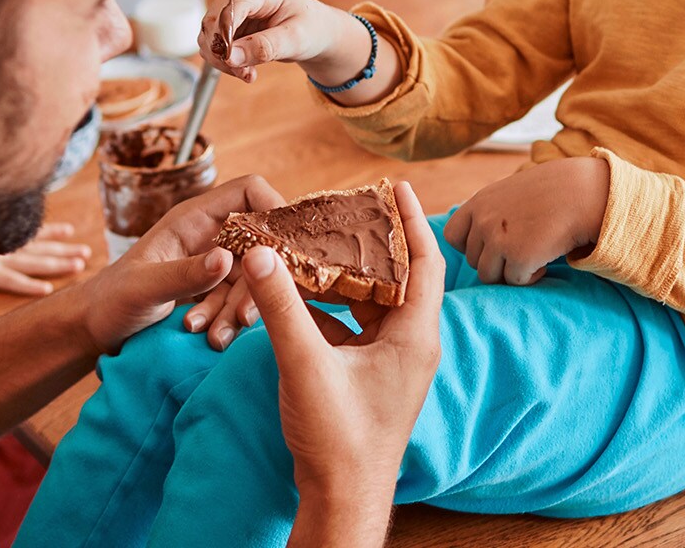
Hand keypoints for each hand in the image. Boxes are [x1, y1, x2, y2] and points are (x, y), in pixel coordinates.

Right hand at [0, 223, 92, 296]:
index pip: (28, 232)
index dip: (50, 232)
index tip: (69, 230)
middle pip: (38, 246)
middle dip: (64, 249)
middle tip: (87, 251)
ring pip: (33, 261)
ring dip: (57, 263)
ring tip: (80, 265)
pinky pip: (11, 282)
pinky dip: (29, 286)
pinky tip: (47, 291)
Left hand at [76, 175, 287, 353]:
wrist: (95, 328)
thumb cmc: (111, 300)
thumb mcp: (144, 288)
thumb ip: (184, 275)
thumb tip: (226, 260)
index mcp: (193, 217)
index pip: (249, 192)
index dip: (273, 210)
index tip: (284, 250)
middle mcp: (209, 234)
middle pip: (259, 243)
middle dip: (257, 282)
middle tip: (244, 317)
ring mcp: (212, 262)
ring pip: (252, 278)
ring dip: (240, 309)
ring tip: (215, 336)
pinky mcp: (212, 290)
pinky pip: (238, 301)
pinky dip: (229, 321)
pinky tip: (210, 338)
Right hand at [196, 0, 362, 85]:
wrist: (315, 32)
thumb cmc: (311, 28)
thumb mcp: (295, 39)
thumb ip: (264, 47)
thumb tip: (230, 56)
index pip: (229, 9)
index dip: (223, 35)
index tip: (230, 60)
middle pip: (212, 24)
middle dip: (223, 54)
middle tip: (244, 74)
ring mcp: (231, 8)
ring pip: (209, 37)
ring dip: (223, 61)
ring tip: (249, 74)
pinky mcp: (227, 24)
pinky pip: (214, 46)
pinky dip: (225, 62)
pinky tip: (246, 69)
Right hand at [243, 180, 442, 511]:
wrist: (341, 498)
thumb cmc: (338, 439)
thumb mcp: (305, 364)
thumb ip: (281, 306)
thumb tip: (259, 253)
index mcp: (414, 337)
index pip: (424, 262)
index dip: (412, 220)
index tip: (397, 185)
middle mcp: (410, 345)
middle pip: (397, 276)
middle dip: (369, 242)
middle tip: (341, 209)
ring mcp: (390, 362)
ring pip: (372, 302)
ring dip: (346, 275)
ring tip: (314, 244)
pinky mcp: (368, 377)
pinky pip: (353, 327)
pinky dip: (330, 307)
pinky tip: (297, 294)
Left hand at [443, 157, 608, 284]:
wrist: (583, 193)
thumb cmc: (552, 193)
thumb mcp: (510, 193)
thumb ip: (489, 212)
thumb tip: (477, 241)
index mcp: (478, 203)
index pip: (453, 237)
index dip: (471, 246)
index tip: (494, 245)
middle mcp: (483, 220)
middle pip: (474, 261)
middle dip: (496, 261)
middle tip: (523, 250)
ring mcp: (498, 239)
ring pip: (489, 276)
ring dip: (510, 272)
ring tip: (533, 255)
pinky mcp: (518, 257)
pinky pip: (514, 281)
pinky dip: (530, 277)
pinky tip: (544, 260)